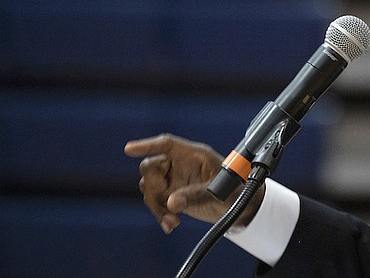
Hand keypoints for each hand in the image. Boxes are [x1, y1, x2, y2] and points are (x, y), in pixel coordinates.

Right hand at [124, 134, 264, 233]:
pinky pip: (155, 202)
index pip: (167, 144)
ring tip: (173, 222)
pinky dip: (159, 214)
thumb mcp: (219, 191)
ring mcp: (174, 180)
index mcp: (194, 154)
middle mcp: (180, 164)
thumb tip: (171, 203)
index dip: (147, 145)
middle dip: (153, 187)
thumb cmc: (236, 189)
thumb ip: (196, 195)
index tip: (128, 150)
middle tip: (166, 204)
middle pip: (151, 167)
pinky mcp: (172, 195)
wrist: (241, 207)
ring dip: (156, 206)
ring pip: (148, 187)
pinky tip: (170, 226)